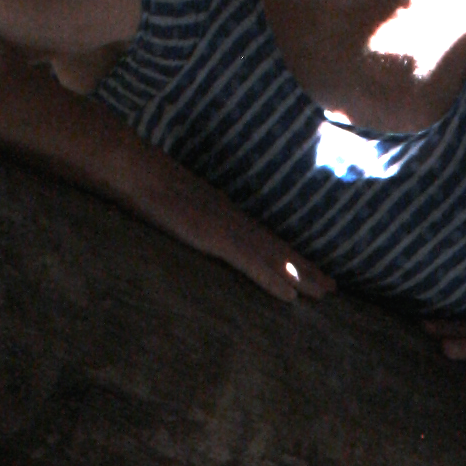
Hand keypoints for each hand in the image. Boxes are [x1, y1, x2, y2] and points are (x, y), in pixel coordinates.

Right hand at [153, 164, 330, 307]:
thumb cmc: (143, 183)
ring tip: (325, 293)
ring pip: (272, 257)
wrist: (133, 169)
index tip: (309, 268)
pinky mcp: (215, 237)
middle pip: (276, 247)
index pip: (263, 237)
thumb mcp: (169, 203)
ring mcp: (226, 228)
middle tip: (332, 287)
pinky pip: (250, 263)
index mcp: (222, 212)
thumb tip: (183, 224)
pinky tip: (290, 296)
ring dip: (300, 276)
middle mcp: (232, 219)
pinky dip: (272, 279)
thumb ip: (182, 215)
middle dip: (306, 268)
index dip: (288, 254)